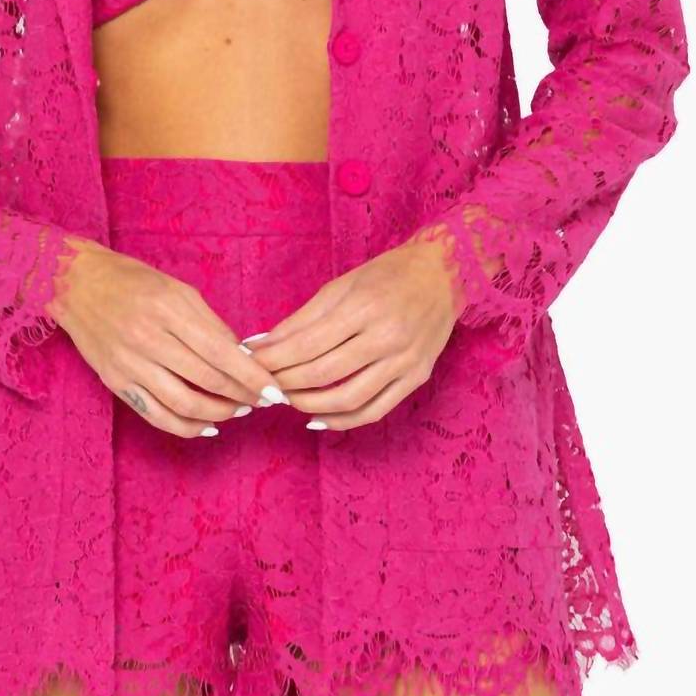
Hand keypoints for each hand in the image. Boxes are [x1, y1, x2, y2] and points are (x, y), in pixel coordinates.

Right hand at [49, 237, 286, 437]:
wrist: (75, 284)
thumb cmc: (132, 281)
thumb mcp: (178, 290)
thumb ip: (210, 324)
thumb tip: (241, 356)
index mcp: (169, 310)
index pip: (221, 353)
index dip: (253, 377)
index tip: (276, 391)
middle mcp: (149, 340)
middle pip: (207, 381)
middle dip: (242, 396)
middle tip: (262, 402)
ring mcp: (130, 365)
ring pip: (184, 404)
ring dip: (218, 414)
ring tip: (238, 412)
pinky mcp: (116, 383)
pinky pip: (156, 416)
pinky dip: (185, 427)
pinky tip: (206, 426)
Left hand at [247, 228, 464, 430]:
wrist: (444, 274)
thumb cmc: (387, 275)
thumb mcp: (341, 286)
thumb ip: (302, 319)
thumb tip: (261, 345)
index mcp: (364, 307)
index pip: (307, 345)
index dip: (274, 359)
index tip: (250, 364)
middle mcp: (387, 337)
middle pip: (323, 373)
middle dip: (285, 383)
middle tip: (264, 384)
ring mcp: (405, 361)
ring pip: (348, 398)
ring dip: (310, 406)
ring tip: (287, 400)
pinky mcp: (416, 378)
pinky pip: (375, 410)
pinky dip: (343, 421)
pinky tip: (318, 419)